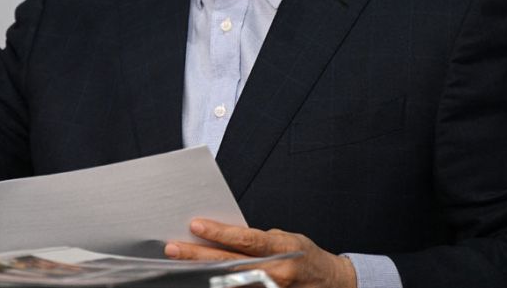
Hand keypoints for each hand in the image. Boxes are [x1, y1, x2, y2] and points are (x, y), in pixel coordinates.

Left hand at [165, 219, 356, 287]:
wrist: (332, 284)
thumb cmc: (307, 258)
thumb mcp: (286, 239)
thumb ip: (257, 240)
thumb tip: (225, 236)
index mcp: (281, 249)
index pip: (245, 240)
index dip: (219, 233)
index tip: (195, 225)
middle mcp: (276, 273)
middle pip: (229, 264)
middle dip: (198, 256)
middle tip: (173, 248)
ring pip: (229, 284)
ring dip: (202, 274)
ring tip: (179, 264)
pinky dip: (219, 287)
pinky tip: (201, 282)